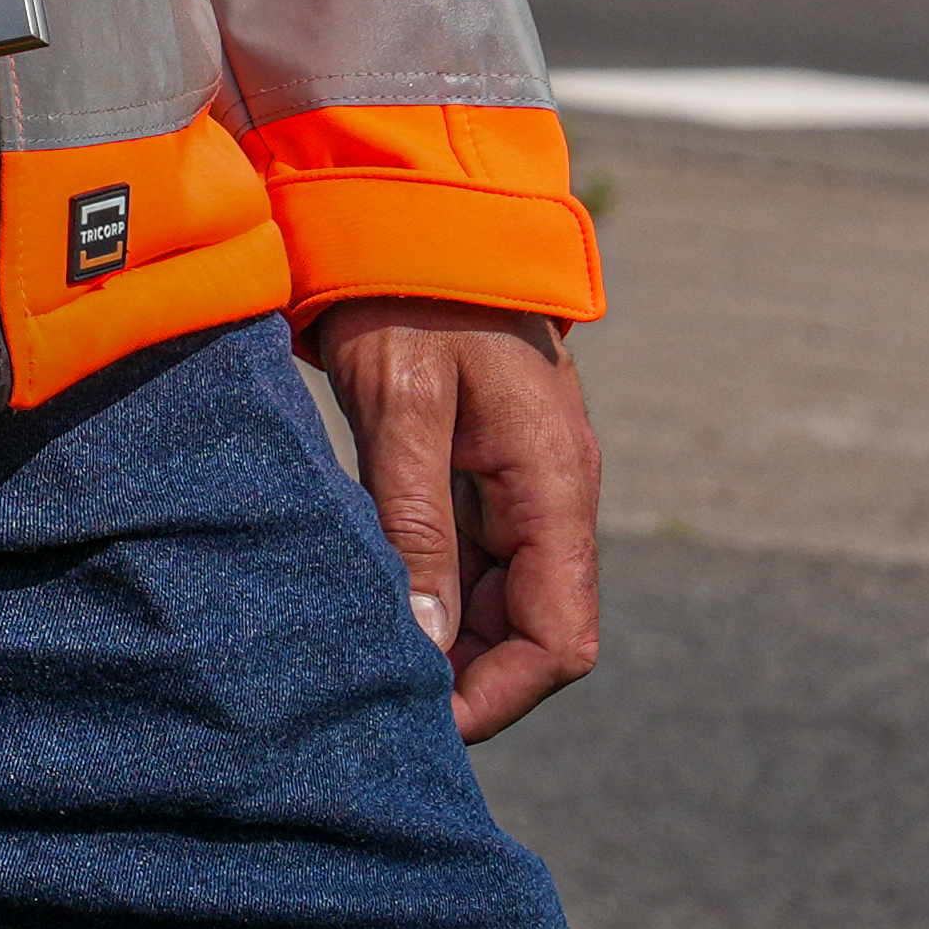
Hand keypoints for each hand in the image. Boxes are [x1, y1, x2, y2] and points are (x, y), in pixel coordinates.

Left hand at [300, 297, 601, 740]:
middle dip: (468, 676)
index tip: (422, 720)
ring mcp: (522, 485)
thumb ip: (415, 521)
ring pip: (502, 601)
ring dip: (447, 637)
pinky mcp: (483, 470)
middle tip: (375, 696)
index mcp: (555, 485)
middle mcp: (554, 496)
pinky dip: (433, 590)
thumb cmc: (409, 293)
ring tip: (366, 656)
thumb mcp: (402, 401)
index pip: (562, 640)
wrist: (414, 208)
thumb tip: (428, 642)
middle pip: (534, 633)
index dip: (500, 693)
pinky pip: (473, 558)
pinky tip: (373, 597)